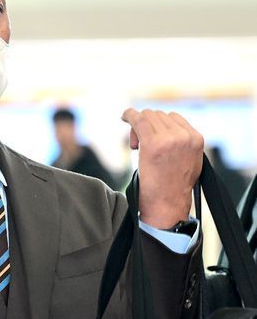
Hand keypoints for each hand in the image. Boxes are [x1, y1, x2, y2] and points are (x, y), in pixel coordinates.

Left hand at [121, 108, 203, 228]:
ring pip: (148, 115)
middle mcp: (184, 136)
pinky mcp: (153, 144)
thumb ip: (183, 142)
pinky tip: (123, 116)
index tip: (148, 138)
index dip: (158, 125)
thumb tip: (169, 127)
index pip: (173, 117)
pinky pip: (138, 119)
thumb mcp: (189, 160)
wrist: (167, 204)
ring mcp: (169, 139)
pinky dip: (129, 115)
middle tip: (138, 145)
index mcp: (196, 139)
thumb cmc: (173, 186)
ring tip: (136, 146)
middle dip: (146, 125)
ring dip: (138, 126)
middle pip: (158, 115)